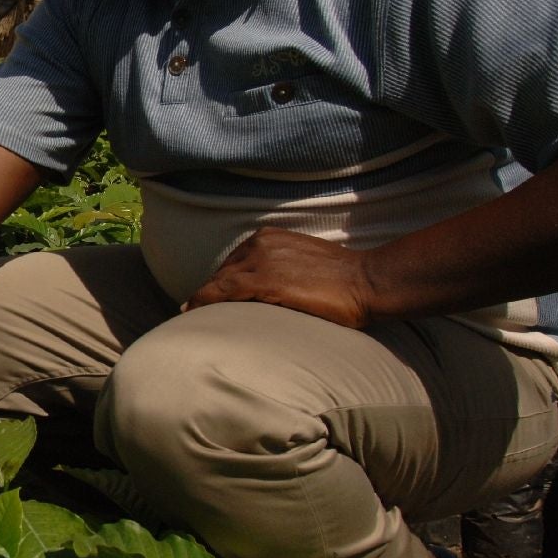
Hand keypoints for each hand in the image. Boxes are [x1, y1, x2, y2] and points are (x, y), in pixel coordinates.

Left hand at [186, 228, 378, 327]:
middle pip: (221, 273)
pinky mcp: (265, 281)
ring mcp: (261, 260)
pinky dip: (203, 303)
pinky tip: (192, 314)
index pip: (232, 264)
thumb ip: (278, 270)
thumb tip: (264, 291)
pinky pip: (221, 292)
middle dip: (208, 295)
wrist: (367, 281)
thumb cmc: (343, 280)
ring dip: (201, 302)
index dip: (216, 285)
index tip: (203, 303)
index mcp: (268, 237)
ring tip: (189, 320)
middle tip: (194, 316)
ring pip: (217, 283)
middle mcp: (259, 243)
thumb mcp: (302, 264)